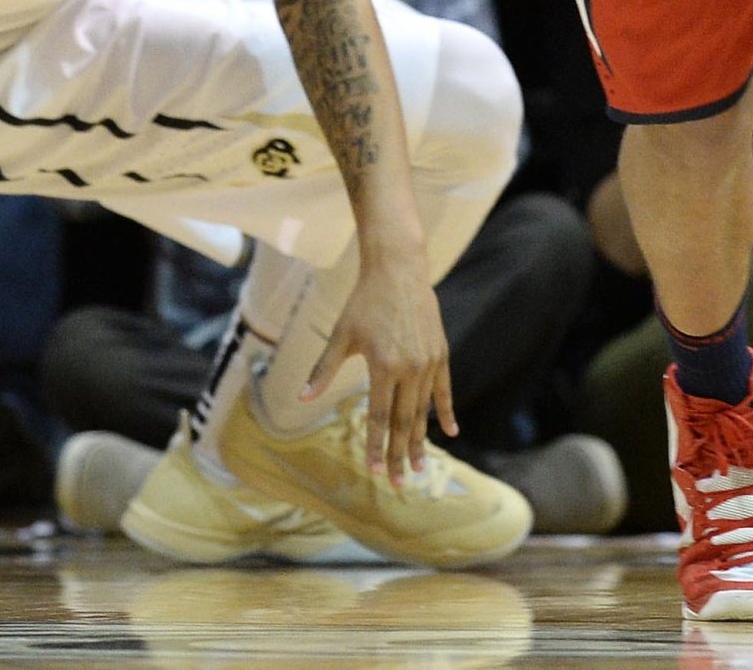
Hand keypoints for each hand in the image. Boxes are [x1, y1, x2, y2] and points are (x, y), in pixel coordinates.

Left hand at [305, 250, 454, 478]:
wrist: (398, 270)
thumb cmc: (364, 302)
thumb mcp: (341, 336)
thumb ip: (324, 371)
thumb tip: (302, 399)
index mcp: (383, 365)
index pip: (379, 417)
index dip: (376, 446)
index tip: (375, 472)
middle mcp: (409, 368)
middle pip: (404, 421)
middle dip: (400, 454)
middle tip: (401, 482)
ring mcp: (428, 361)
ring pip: (423, 410)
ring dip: (421, 440)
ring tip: (420, 466)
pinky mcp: (440, 353)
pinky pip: (444, 390)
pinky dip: (446, 412)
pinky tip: (450, 432)